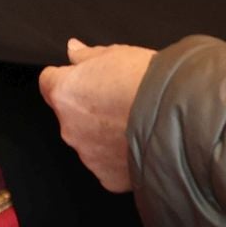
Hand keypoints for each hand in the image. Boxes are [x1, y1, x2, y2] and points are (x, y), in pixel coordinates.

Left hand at [39, 38, 154, 193]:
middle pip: (69, 114)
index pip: (49, 81)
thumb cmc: (147, 82)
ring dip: (102, 132)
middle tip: (117, 98)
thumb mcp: (116, 54)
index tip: (81, 76)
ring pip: (88, 140)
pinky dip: (118, 155)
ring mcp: (87, 155)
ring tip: (133, 120)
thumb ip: (87, 55)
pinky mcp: (107, 176)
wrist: (176, 117)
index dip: (66, 77)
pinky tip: (138, 142)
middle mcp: (69, 127)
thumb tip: (73, 49)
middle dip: (87, 107)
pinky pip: (107, 163)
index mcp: (65, 93)